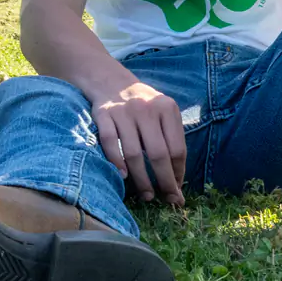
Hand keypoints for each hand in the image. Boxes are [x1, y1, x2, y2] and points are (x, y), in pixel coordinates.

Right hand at [92, 79, 186, 205]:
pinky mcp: (103, 115)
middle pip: (158, 154)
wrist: (111, 81)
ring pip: (134, 153)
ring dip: (141, 179)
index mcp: (166, 108)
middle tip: (166, 199)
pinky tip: (123, 177)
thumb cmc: (142, 105)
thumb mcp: (163, 113)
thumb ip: (171, 139)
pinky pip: (110, 143)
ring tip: (147, 195)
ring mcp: (123, 111)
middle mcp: (146, 108)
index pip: (177, 148)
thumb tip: (177, 181)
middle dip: (164, 181)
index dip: (178, 173)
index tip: (177, 190)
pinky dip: (116, 162)